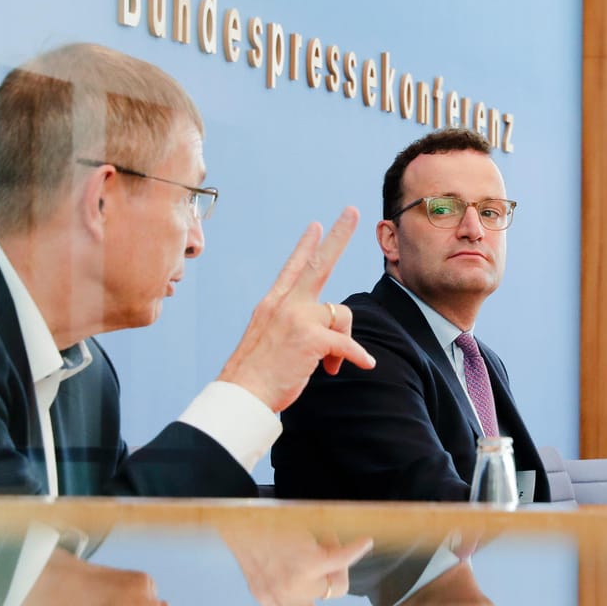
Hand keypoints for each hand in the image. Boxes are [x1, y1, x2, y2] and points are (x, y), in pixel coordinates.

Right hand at [218, 207, 375, 411]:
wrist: (242, 393)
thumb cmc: (256, 374)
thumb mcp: (269, 339)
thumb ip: (293, 325)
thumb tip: (326, 332)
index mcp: (273, 303)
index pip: (293, 267)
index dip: (307, 245)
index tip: (317, 225)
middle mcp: (284, 303)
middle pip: (319, 263)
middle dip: (339, 235)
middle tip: (353, 211)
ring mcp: (297, 318)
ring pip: (341, 314)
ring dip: (344, 341)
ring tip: (330, 365)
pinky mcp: (310, 338)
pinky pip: (347, 343)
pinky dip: (357, 356)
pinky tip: (364, 365)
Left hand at [220, 526, 373, 605]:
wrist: (234, 508)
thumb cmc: (250, 525)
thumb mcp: (263, 560)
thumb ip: (294, 577)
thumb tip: (331, 587)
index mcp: (265, 596)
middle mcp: (279, 596)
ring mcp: (294, 583)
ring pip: (336, 588)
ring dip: (336, 562)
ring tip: (314, 536)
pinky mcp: (307, 562)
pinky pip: (341, 560)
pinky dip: (353, 550)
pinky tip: (364, 541)